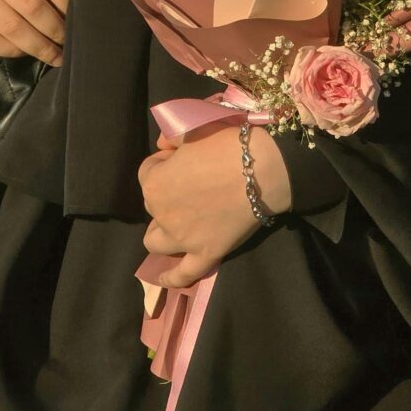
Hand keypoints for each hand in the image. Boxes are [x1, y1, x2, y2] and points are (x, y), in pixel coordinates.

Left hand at [138, 124, 291, 288]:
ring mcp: (183, 238)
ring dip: (162, 231)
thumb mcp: (194, 131)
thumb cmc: (227, 145)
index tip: (182, 158)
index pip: (147, 172)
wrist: (263, 169)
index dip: (165, 163)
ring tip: (177, 222)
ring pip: (156, 241)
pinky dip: (171, 278)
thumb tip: (163, 146)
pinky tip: (162, 279)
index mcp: (154, 182)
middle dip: (166, 194)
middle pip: (153, 205)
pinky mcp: (206, 254)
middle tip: (192, 183)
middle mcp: (162, 213)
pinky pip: (183, 273)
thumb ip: (171, 138)